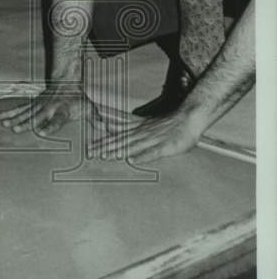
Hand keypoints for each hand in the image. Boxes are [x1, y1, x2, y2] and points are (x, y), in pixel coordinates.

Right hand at [0, 82, 104, 136]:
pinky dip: (8, 112)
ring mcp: (39, 105)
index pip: (56, 120)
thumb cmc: (79, 99)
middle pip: (36, 117)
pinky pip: (18, 109)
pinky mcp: (32, 103)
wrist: (68, 81)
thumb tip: (109, 129)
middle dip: (25, 123)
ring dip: (13, 118)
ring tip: (4, 124)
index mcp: (62, 111)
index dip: (50, 125)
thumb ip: (97, 120)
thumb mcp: (90, 108)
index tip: (43, 131)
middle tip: (16, 129)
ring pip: (24, 112)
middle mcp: (48, 108)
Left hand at [88, 103, 207, 163]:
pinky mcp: (165, 147)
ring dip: (118, 151)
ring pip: (132, 145)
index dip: (102, 138)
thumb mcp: (146, 122)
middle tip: (89, 152)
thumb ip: (131, 123)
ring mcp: (153, 139)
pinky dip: (143, 156)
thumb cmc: (170, 123)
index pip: (117, 132)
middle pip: (120, 139)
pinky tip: (132, 161)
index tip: (88, 144)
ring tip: (105, 156)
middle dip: (104, 145)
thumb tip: (113, 125)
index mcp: (138, 127)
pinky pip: (153, 152)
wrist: (190, 117)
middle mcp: (142, 132)